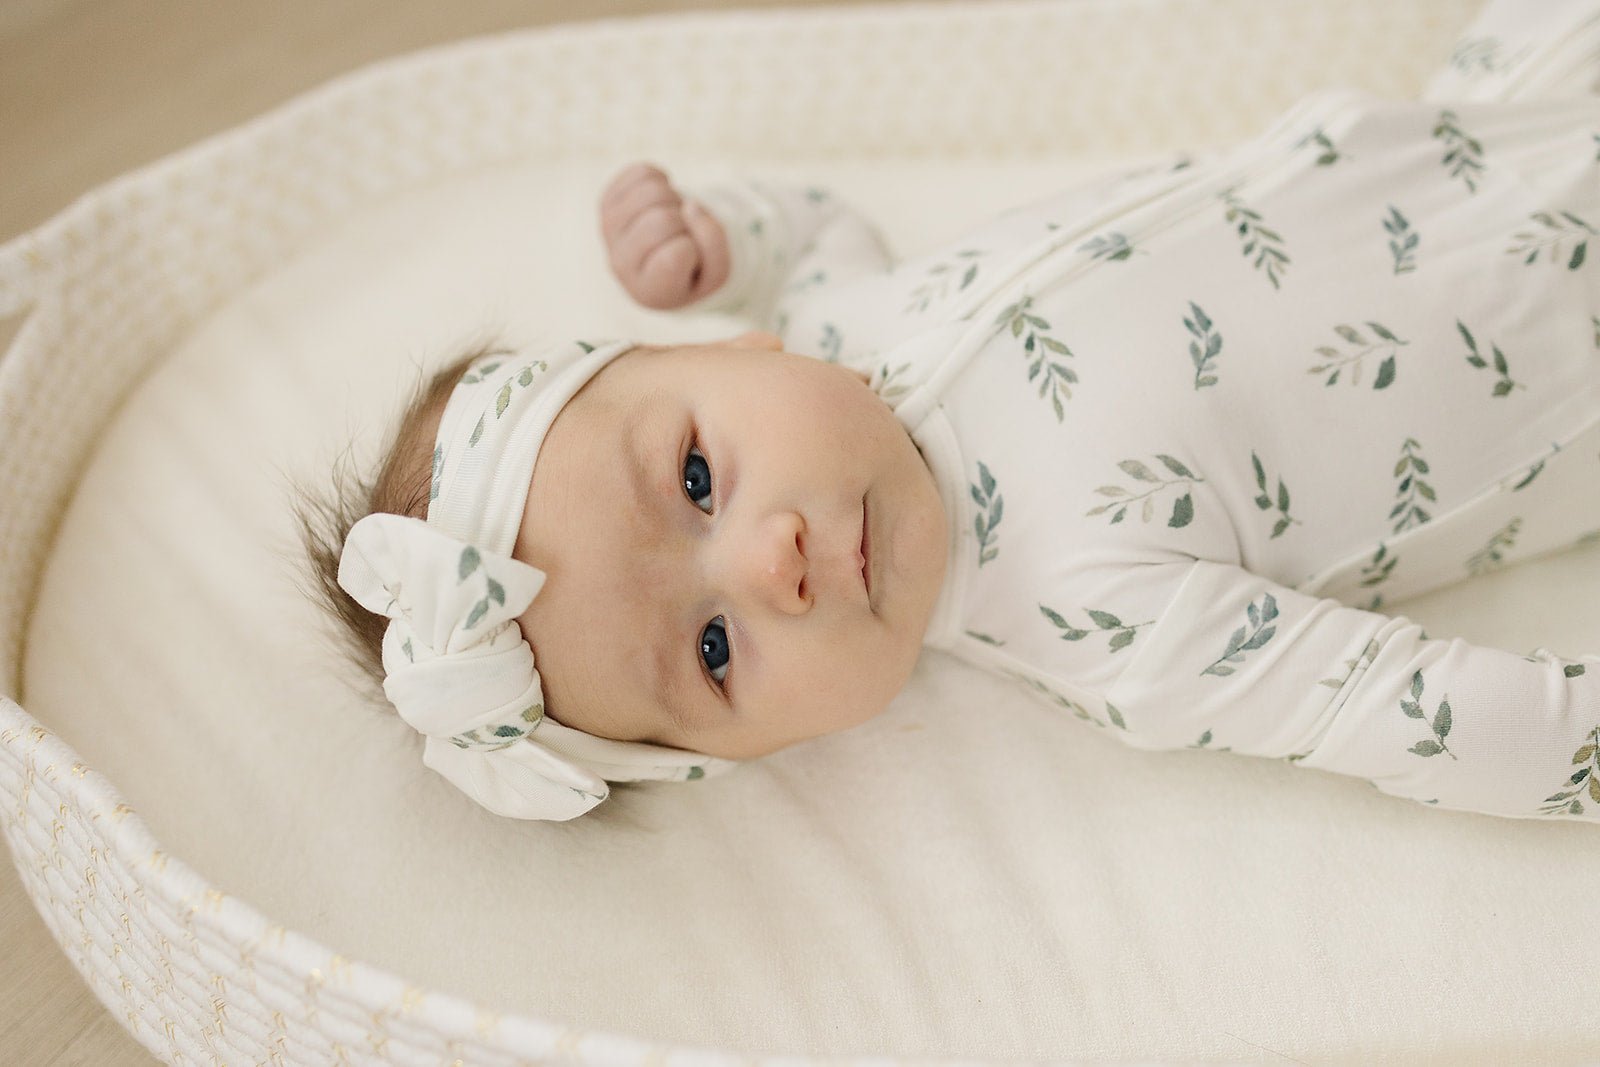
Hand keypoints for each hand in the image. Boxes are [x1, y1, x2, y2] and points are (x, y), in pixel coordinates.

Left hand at [600, 162, 729, 309]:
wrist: (663, 263)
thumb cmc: (693, 271)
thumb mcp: (716, 270)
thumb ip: (713, 242)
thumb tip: (690, 204)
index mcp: (650, 291)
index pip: (676, 254)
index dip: (694, 247)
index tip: (690, 257)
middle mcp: (620, 265)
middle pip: (662, 220)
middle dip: (684, 220)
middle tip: (683, 233)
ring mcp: (609, 232)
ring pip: (651, 192)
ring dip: (674, 198)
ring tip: (674, 217)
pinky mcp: (606, 203)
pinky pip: (641, 173)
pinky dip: (662, 180)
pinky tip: (661, 203)